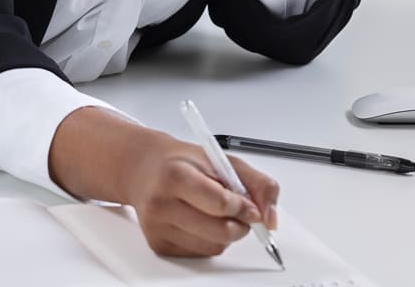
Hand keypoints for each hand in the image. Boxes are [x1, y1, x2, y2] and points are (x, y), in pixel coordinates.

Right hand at [121, 131, 279, 257]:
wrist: (144, 169)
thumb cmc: (183, 163)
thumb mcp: (222, 159)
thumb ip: (257, 183)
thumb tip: (270, 217)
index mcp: (176, 175)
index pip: (221, 203)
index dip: (244, 208)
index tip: (252, 208)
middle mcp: (162, 203)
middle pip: (219, 231)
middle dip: (240, 224)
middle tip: (241, 212)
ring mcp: (158, 227)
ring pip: (213, 247)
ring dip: (226, 234)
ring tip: (217, 213)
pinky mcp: (159, 245)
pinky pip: (201, 254)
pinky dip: (210, 241)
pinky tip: (202, 222)